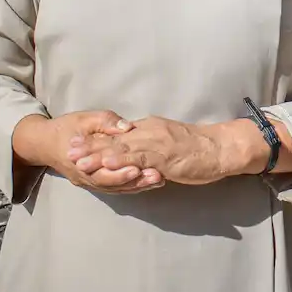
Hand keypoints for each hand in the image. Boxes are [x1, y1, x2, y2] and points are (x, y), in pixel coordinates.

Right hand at [15, 111, 163, 193]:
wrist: (45, 143)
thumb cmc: (67, 128)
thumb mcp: (85, 119)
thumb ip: (106, 122)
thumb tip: (126, 126)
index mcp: (81, 161)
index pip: (102, 171)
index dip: (120, 172)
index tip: (139, 167)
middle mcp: (86, 176)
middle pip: (112, 184)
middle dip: (135, 181)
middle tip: (157, 176)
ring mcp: (90, 182)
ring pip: (116, 188)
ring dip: (138, 186)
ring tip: (159, 180)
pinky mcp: (95, 183)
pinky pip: (115, 188)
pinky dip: (132, 186)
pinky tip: (149, 182)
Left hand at [70, 116, 263, 186]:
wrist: (222, 148)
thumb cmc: (198, 149)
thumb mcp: (169, 143)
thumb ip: (151, 147)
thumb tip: (136, 154)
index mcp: (150, 128)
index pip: (118, 133)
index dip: (96, 137)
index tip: (77, 140)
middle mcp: (149, 131)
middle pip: (115, 138)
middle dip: (91, 144)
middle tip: (69, 148)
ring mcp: (157, 142)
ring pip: (123, 148)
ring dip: (99, 154)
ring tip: (80, 159)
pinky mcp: (165, 155)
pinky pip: (141, 158)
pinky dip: (122, 160)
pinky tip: (108, 163)